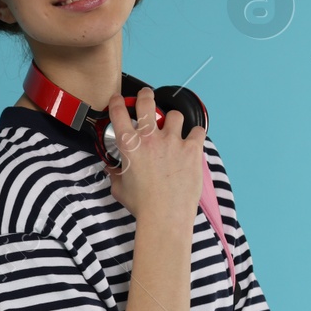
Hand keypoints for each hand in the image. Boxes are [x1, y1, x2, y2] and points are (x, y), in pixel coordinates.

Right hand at [105, 86, 204, 222]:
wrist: (165, 215)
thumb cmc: (142, 204)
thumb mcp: (119, 188)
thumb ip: (116, 174)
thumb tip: (112, 170)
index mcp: (129, 145)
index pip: (118, 113)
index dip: (116, 102)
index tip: (118, 100)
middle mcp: (150, 138)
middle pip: (147, 102)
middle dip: (145, 95)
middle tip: (146, 95)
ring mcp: (173, 141)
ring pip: (174, 115)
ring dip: (172, 120)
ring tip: (173, 129)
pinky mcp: (192, 149)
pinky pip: (197, 131)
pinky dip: (195, 135)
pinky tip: (192, 141)